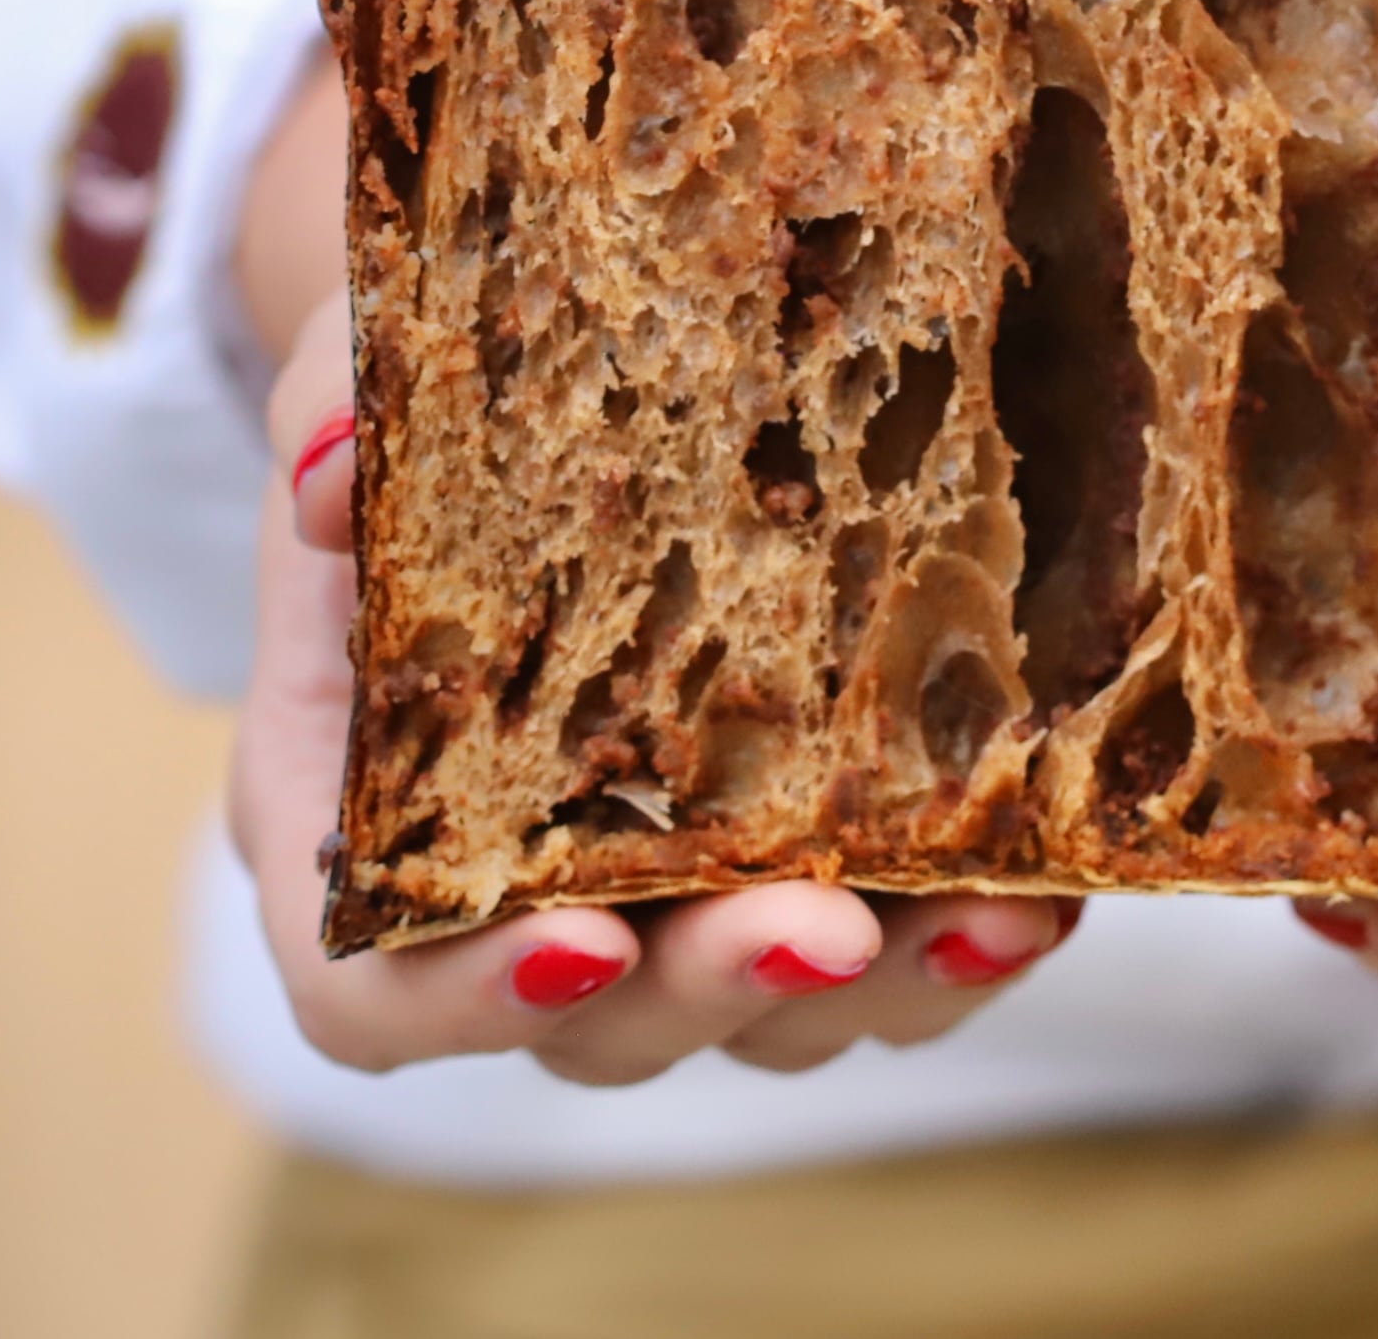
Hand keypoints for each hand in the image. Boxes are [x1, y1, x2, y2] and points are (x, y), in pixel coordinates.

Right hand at [224, 80, 1071, 1082]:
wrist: (567, 354)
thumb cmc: (446, 379)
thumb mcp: (367, 358)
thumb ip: (342, 407)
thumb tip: (334, 473)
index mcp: (366, 809)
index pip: (371, 987)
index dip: (463, 999)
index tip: (584, 941)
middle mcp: (520, 891)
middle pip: (603, 1024)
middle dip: (720, 985)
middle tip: (824, 928)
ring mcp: (679, 900)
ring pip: (771, 1019)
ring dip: (885, 990)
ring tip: (987, 914)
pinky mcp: (817, 863)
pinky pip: (894, 961)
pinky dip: (967, 940)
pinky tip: (1043, 882)